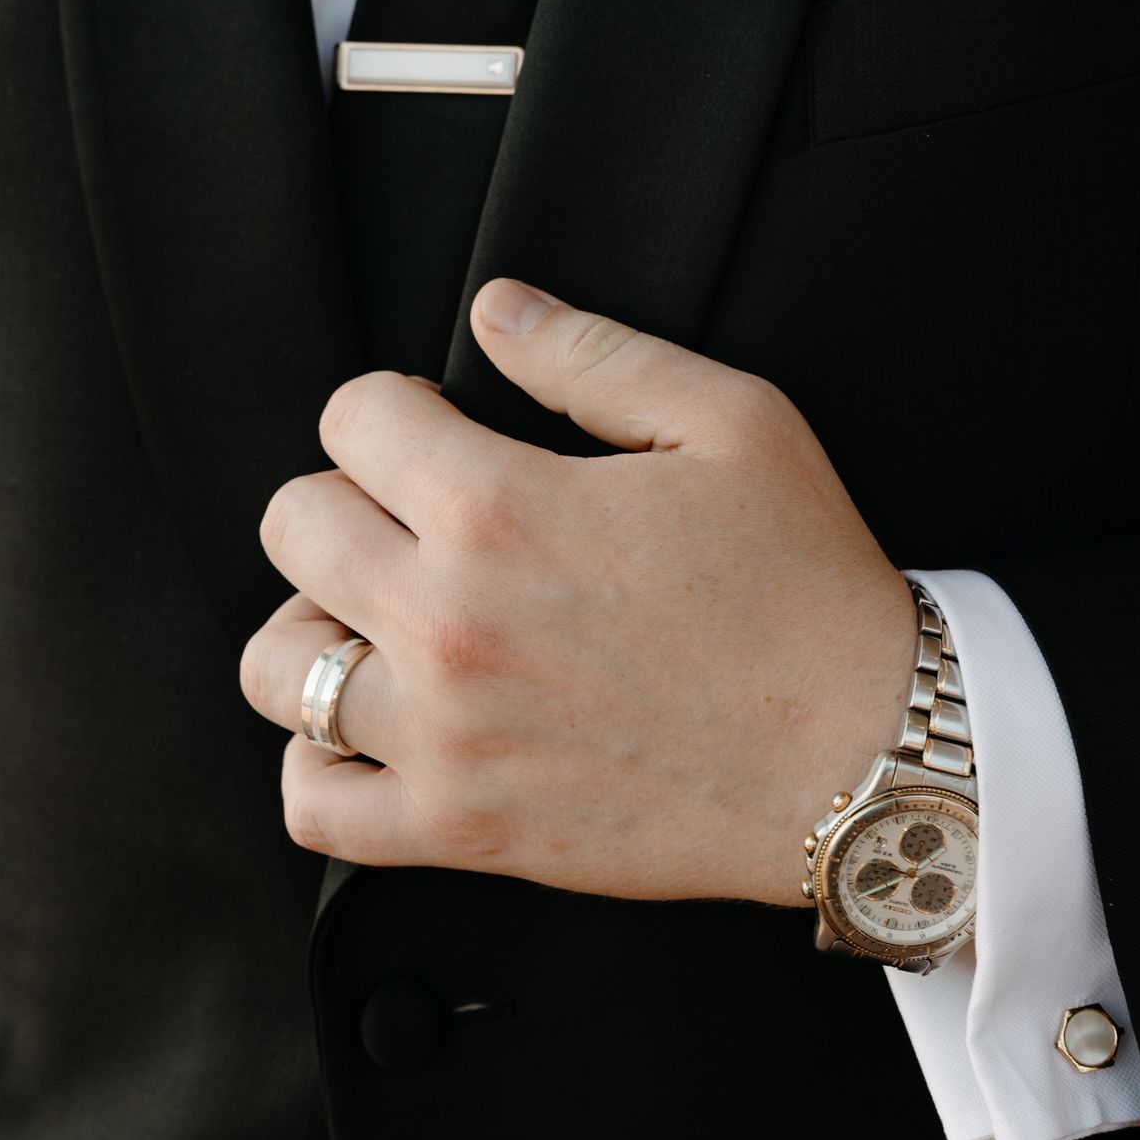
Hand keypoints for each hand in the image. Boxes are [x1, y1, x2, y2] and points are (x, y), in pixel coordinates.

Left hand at [240, 280, 917, 907]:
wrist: (864, 756)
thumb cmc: (808, 590)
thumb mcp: (732, 424)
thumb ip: (594, 355)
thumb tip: (496, 310)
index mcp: (502, 508)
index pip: (352, 417)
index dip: (399, 406)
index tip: (441, 429)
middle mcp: (449, 621)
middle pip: (294, 524)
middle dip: (351, 498)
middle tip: (421, 518)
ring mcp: (445, 735)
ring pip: (275, 664)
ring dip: (318, 625)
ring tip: (384, 619)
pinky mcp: (462, 829)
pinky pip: (314, 805)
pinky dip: (319, 765)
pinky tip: (372, 729)